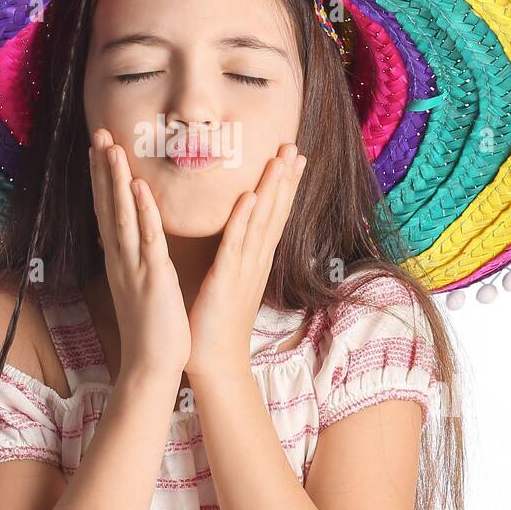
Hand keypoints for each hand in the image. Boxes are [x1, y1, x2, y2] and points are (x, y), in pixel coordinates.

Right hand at [88, 128, 191, 379]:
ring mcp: (134, 267)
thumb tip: (129, 239)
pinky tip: (138, 187)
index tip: (100, 147)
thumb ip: (134, 260)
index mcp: (120, 259)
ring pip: (122, 216)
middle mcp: (121, 258)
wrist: (151, 366)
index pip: (108, 210)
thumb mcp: (138, 286)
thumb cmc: (151, 328)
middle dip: (102, 167)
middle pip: (107, 205)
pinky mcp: (153, 279)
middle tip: (98, 132)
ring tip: (111, 147)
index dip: (102, 177)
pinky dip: (142, 213)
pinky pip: (147, 240)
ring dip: (116, 180)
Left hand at [186, 143, 306, 378]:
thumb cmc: (216, 324)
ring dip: (272, 189)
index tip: (293, 156)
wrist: (214, 363)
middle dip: (286, 179)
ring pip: (261, 222)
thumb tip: (237, 236)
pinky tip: (250, 197)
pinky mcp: (225, 282)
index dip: (284, 185)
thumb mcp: (229, 281)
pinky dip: (243, 221)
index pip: (273, 215)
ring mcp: (244, 270)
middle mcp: (256, 261)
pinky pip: (235, 246)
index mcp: (255, 260)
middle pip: (275, 213)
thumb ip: (234, 256)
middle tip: (296, 146)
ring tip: (283, 159)